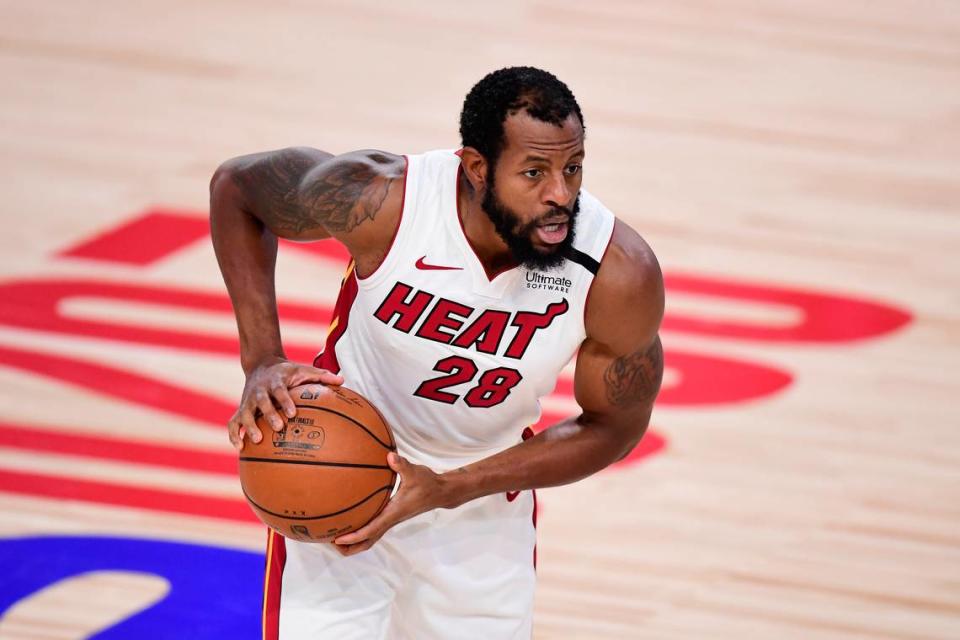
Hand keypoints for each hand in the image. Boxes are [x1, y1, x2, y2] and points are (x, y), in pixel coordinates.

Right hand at [227, 357, 342, 449]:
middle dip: (268, 415)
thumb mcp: (303, 370)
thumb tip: (343, 381)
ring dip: (248, 427)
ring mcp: (248, 401)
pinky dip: (234, 434)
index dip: (284, 401)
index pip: (279, 391)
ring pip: (243, 414)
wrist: (261, 364)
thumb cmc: (287, 372)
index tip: (292, 413)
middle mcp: (259, 391)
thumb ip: (322, 376)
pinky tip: (240, 448)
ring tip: (257, 441)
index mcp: (275, 381)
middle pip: (261, 402)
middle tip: (278, 427)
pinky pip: (233, 423)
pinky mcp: (240, 409)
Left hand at [333, 453, 448, 555]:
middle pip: (368, 541)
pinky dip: (361, 530)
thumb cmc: (427, 483)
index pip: (371, 530)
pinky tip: (352, 519)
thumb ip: (402, 465)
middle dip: (350, 546)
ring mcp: (391, 519)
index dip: (354, 536)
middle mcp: (390, 519)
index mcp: (393, 513)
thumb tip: (389, 456)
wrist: (440, 492)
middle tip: (330, 542)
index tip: (338, 539)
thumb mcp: (415, 472)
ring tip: (336, 536)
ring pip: (370, 537)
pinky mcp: (392, 516)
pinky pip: (373, 528)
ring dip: (354, 541)